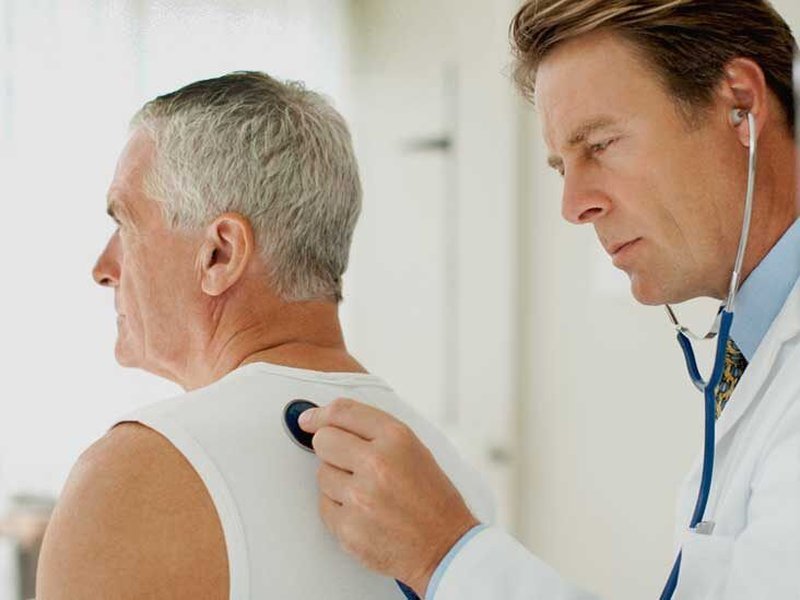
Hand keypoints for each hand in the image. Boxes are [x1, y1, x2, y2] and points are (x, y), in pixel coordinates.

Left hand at [300, 398, 479, 595]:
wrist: (446, 547)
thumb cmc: (433, 499)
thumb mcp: (414, 450)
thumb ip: (374, 432)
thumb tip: (328, 422)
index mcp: (396, 439)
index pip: (343, 412)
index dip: (320, 414)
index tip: (309, 419)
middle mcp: (377, 463)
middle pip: (323, 440)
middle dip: (331, 449)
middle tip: (348, 462)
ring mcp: (360, 497)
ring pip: (322, 475)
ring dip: (338, 482)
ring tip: (368, 493)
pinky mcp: (348, 527)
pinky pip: (324, 505)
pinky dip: (339, 509)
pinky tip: (364, 513)